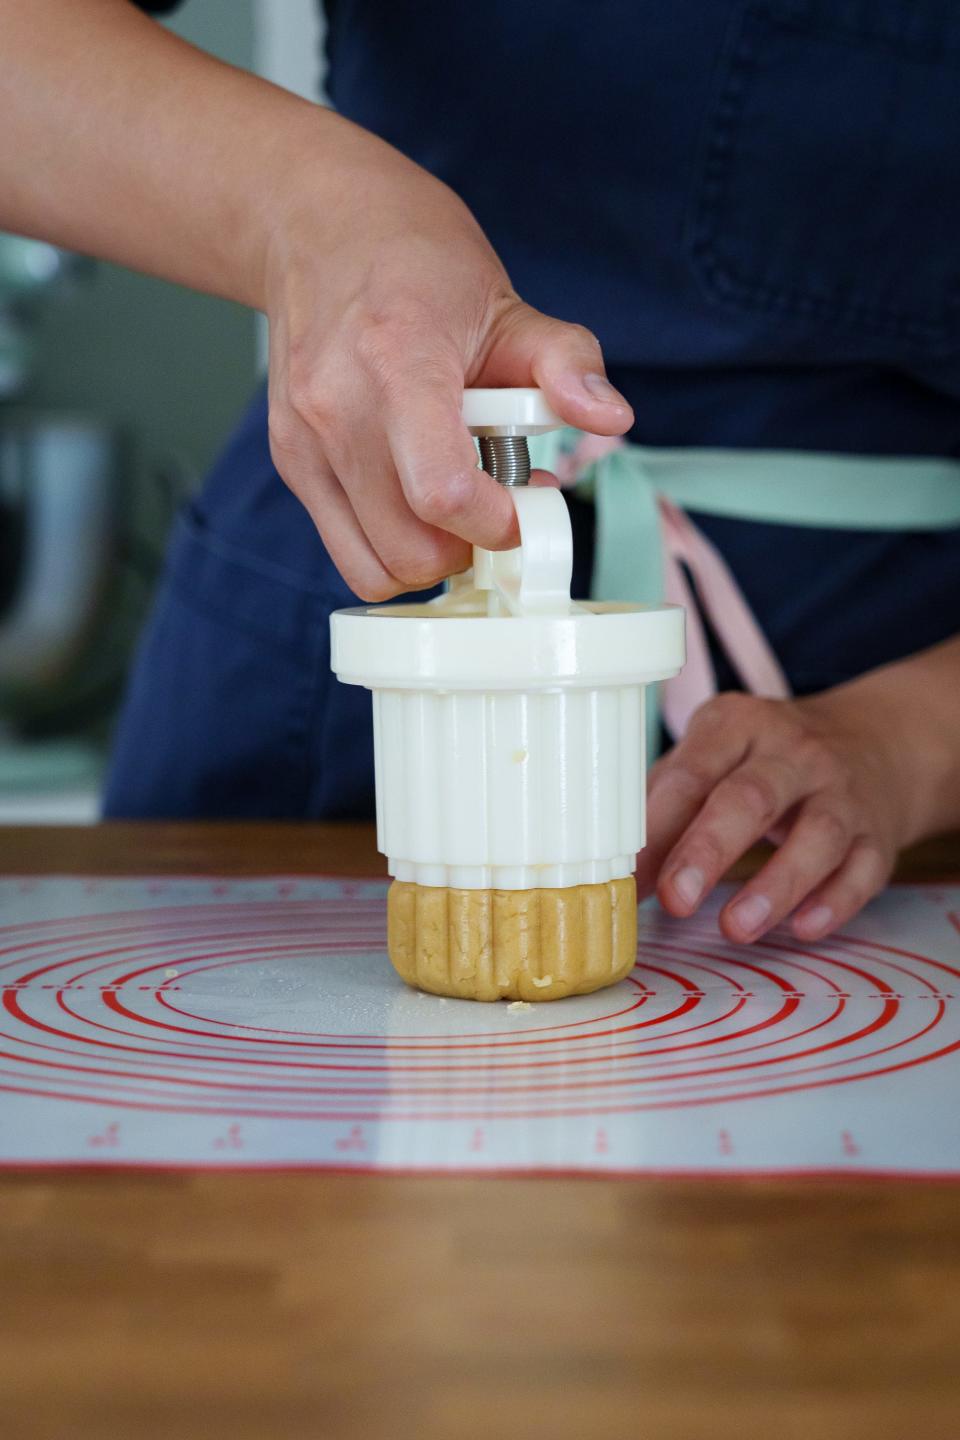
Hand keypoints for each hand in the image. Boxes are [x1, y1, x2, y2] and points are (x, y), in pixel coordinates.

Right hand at [264, 120, 632, 599]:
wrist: (317, 225)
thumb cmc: (414, 261)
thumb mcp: (507, 303)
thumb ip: (566, 363)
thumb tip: (609, 417)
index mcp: (398, 364)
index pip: (441, 494)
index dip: (495, 522)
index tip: (521, 504)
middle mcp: (337, 410)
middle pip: (409, 550)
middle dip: (466, 547)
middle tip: (493, 505)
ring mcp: (305, 442)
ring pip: (372, 568)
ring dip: (425, 555)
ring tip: (451, 504)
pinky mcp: (290, 462)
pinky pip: (346, 548)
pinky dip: (388, 544)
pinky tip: (414, 495)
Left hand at [636, 685, 930, 943]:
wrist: (877, 740)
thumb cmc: (767, 760)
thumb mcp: (715, 758)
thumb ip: (669, 808)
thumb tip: (628, 876)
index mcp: (738, 725)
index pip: (692, 773)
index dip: (657, 828)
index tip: (629, 876)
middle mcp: (795, 753)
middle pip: (751, 798)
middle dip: (708, 850)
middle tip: (676, 900)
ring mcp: (842, 792)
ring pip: (816, 835)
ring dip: (776, 886)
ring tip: (735, 928)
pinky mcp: (877, 834)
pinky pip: (863, 869)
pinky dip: (835, 901)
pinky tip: (804, 928)